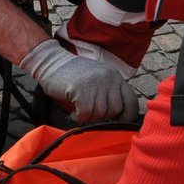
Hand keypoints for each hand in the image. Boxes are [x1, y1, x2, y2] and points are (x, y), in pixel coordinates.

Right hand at [19, 39, 138, 121]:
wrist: (51, 62)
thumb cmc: (73, 76)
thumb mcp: (98, 81)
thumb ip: (109, 95)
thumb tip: (116, 119)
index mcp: (115, 77)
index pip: (132, 101)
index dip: (127, 115)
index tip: (117, 121)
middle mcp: (109, 79)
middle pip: (114, 110)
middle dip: (101, 116)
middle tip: (88, 112)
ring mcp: (96, 83)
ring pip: (100, 113)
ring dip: (88, 117)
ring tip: (79, 110)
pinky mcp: (81, 89)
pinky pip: (86, 114)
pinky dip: (79, 117)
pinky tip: (73, 112)